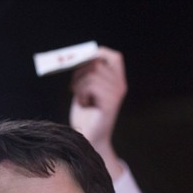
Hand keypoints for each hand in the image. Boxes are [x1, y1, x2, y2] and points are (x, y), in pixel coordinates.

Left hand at [69, 47, 126, 178]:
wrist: (89, 139)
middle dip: (79, 72)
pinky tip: (84, 104)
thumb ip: (84, 73)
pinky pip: (91, 86)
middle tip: (74, 87)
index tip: (80, 59)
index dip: (98, 53)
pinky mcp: (110, 103)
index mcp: (117, 81)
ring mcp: (116, 94)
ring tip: (81, 98)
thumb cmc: (85, 115)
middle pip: (96, 63)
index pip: (114, 56)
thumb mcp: (84, 89)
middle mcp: (120, 85)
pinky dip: (81, 93)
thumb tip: (71, 57)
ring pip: (91, 74)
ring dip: (79, 85)